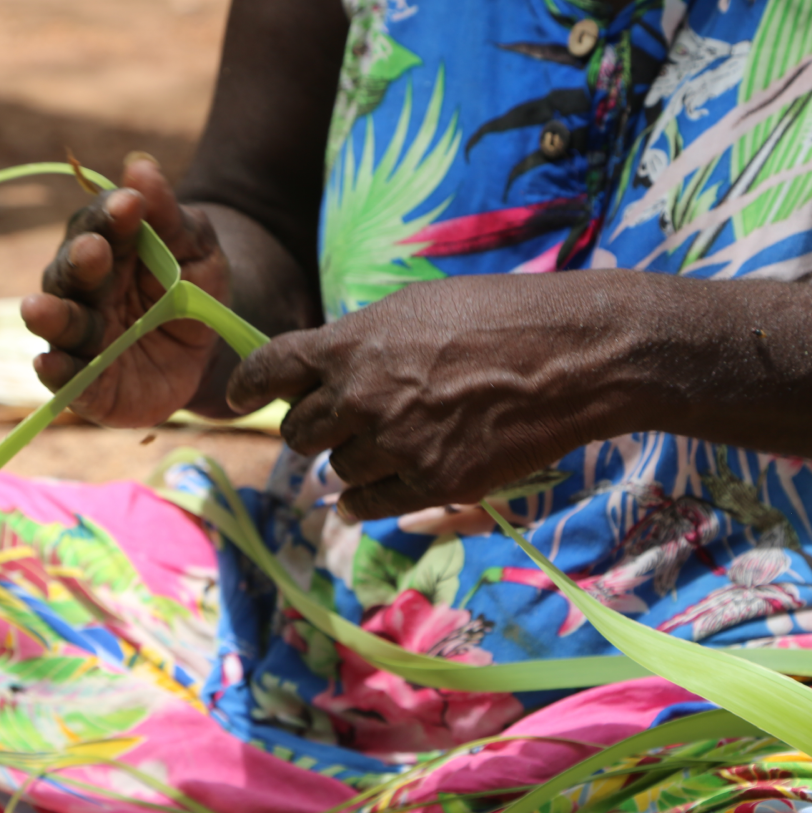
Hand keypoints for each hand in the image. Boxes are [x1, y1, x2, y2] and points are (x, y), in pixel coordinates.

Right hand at [21, 158, 229, 426]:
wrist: (212, 350)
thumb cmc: (196, 286)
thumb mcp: (197, 247)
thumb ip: (170, 215)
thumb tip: (141, 165)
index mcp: (110, 247)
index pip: (101, 225)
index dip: (112, 215)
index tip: (131, 203)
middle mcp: (85, 290)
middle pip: (74, 272)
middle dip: (81, 262)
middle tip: (94, 251)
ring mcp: (85, 338)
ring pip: (61, 324)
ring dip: (50, 317)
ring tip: (37, 310)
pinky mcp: (90, 385)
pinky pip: (69, 380)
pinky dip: (56, 373)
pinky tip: (46, 364)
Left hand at [227, 274, 639, 519]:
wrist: (572, 355)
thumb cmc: (503, 314)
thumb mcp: (418, 307)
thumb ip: (364, 342)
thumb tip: (332, 369)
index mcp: (351, 343)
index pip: (270, 367)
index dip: (249, 385)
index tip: (239, 398)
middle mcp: (360, 396)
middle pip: (299, 432)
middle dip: (308, 432)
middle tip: (323, 431)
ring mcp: (394, 444)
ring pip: (337, 470)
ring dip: (348, 464)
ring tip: (378, 451)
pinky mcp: (431, 484)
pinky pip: (370, 505)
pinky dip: (361, 504)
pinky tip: (364, 500)